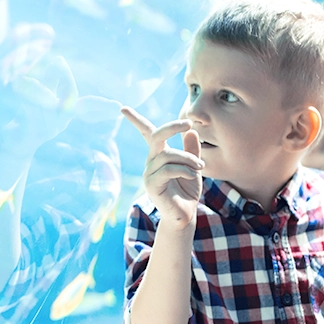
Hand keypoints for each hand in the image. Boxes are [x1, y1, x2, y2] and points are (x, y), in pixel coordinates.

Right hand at [121, 106, 203, 228]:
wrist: (184, 214)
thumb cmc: (187, 191)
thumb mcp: (193, 167)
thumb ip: (192, 150)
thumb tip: (191, 131)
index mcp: (159, 155)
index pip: (146, 133)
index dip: (135, 120)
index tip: (122, 108)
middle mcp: (151, 161)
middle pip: (156, 135)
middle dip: (172, 126)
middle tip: (188, 124)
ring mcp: (149, 173)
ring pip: (168, 154)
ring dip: (188, 158)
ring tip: (200, 166)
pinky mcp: (152, 184)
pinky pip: (168, 169)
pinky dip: (184, 169)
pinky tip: (193, 175)